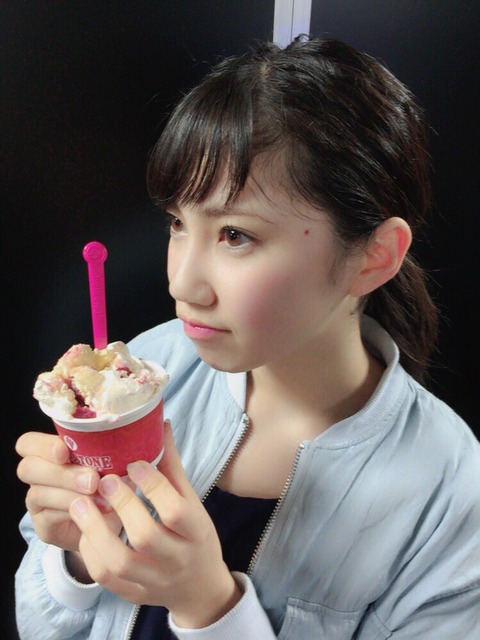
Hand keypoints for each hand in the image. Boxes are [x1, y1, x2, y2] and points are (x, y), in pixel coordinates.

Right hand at [15, 431, 120, 552]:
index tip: (65, 450)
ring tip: (98, 495)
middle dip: (61, 472)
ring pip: (38, 492)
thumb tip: (126, 450)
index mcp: (49, 453)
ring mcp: (37, 501)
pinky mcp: (43, 524)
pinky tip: (95, 511)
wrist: (106, 524)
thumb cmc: (106, 485)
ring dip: (70, 493)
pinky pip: (49, 516)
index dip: (42, 445)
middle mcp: (38, 476)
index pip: (28, 443)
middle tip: (91, 479)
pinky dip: (74, 511)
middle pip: (28, 468)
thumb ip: (109, 456)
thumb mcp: (108, 466)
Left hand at [69, 421, 241, 627]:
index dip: (152, 484)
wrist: (200, 587)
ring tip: (80, 504)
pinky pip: (105, 577)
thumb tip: (160, 425)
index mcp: (196, 532)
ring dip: (95, 529)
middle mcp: (177, 560)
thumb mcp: (192, 502)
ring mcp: (154, 581)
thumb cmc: (196, 536)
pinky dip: (91, 551)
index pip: (175, 510)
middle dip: (121, 504)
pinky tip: (85, 529)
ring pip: (119, 562)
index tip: (133, 463)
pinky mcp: (133, 595)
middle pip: (145, 536)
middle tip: (105, 479)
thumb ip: (172, 468)